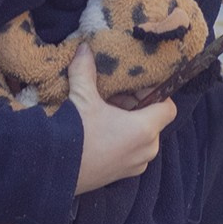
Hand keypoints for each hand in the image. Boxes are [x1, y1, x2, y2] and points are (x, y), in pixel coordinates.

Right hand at [70, 44, 176, 193]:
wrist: (54, 172)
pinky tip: (99, 132)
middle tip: (113, 97)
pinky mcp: (123, 175)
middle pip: (154, 120)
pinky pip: (132, 151)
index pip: (168, 107)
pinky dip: (123, 139)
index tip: (135, 87)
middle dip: (136, 106)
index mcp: (145, 129)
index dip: (156, 93)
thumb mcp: (82, 98)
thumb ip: (86, 70)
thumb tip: (85, 48)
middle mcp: (147, 149)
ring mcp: (136, 164)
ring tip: (104, 113)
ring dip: (129, 122)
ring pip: (143, 136)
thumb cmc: (75, 135)